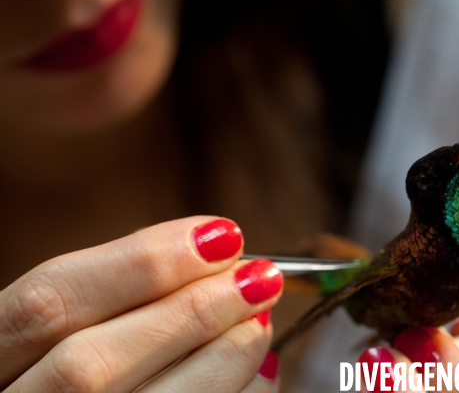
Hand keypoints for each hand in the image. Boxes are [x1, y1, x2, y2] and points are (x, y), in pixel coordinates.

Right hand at [0, 216, 282, 391]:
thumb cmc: (71, 366)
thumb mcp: (67, 323)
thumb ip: (120, 295)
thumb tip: (213, 252)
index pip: (51, 300)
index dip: (141, 263)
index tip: (220, 236)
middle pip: (92, 364)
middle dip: (189, 311)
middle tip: (259, 277)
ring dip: (222, 356)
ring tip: (260, 319)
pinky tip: (256, 369)